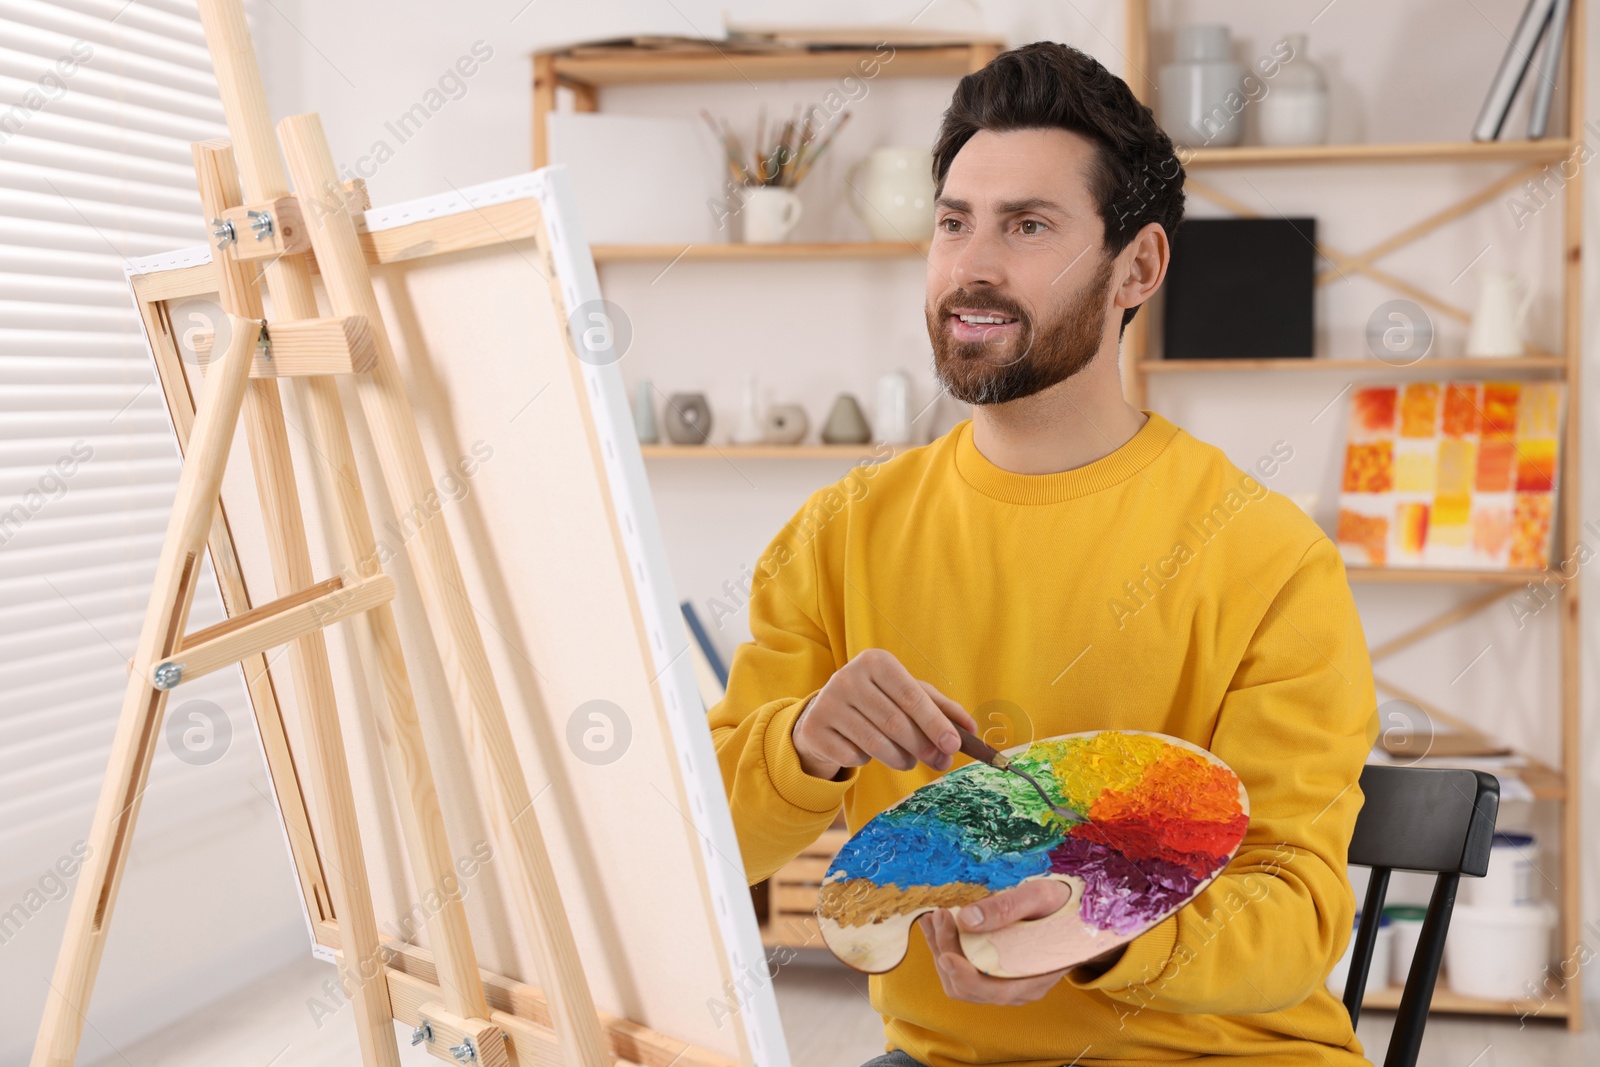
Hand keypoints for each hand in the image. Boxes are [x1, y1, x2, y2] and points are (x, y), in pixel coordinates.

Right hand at [792, 648, 976, 779]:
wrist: (826, 712)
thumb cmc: (877, 700)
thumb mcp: (907, 695)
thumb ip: (941, 708)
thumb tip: (971, 729)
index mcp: (875, 661)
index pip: (911, 696)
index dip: (935, 723)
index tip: (954, 745)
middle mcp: (848, 677)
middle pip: (895, 723)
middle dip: (923, 747)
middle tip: (940, 761)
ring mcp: (827, 702)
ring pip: (876, 744)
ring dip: (900, 759)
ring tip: (909, 761)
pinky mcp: (815, 728)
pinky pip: (853, 756)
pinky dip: (867, 760)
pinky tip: (867, 751)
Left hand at [918, 879, 1122, 1004]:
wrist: (1081, 913)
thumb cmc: (1065, 905)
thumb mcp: (1040, 896)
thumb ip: (1006, 907)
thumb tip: (965, 919)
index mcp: (1033, 978)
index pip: (988, 990)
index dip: (962, 975)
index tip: (944, 950)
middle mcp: (1017, 989)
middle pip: (966, 987)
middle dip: (945, 953)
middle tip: (937, 915)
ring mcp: (1005, 983)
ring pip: (960, 981)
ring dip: (942, 950)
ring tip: (935, 917)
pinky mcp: (996, 972)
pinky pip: (965, 969)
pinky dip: (949, 948)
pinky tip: (943, 923)